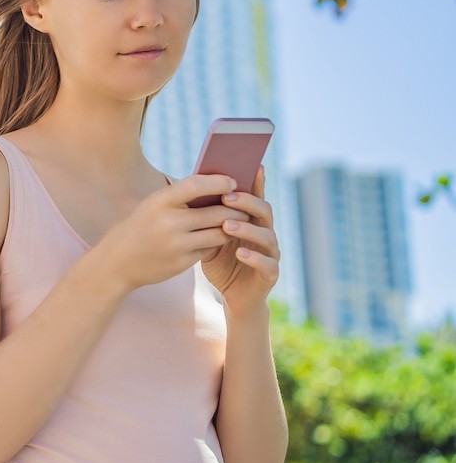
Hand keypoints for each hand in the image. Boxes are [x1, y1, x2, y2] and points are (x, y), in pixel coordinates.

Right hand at [95, 174, 252, 290]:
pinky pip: (209, 249)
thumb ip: (179, 196)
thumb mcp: (152, 205)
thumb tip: (216, 185)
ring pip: (218, 233)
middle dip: (236, 209)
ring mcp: (176, 245)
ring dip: (231, 227)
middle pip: (215, 212)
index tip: (232, 181)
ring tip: (238, 222)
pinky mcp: (181, 263)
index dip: (218, 182)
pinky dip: (216, 242)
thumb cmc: (139, 227)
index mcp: (159, 201)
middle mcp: (169, 222)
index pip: (196, 185)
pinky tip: (218, 238)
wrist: (117, 262)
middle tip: (247, 205)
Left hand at [199, 165, 280, 318]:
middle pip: (264, 211)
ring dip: (247, 229)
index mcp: (251, 221)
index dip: (256, 182)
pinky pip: (268, 264)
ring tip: (227, 226)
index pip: (255, 197)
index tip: (252, 165)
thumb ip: (207, 218)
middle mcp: (265, 234)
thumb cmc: (220, 263)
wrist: (232, 297)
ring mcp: (270, 254)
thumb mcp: (209, 237)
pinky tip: (240, 253)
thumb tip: (190, 192)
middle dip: (247, 203)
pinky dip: (254, 258)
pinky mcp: (270, 275)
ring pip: (267, 236)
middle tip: (227, 198)